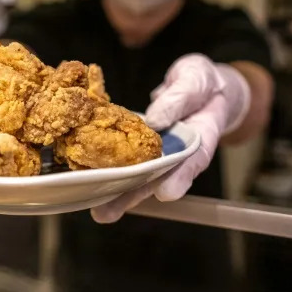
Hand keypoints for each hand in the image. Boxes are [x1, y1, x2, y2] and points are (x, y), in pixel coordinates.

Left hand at [90, 54, 250, 223]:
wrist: (199, 85)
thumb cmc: (203, 82)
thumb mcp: (196, 78)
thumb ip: (179, 97)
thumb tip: (154, 119)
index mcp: (201, 137)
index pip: (193, 161)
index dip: (179, 177)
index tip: (165, 193)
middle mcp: (178, 153)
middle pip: (157, 179)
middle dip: (133, 196)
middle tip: (107, 213)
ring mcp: (157, 152)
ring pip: (138, 175)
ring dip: (117, 191)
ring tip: (96, 210)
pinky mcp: (140, 146)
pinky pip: (124, 159)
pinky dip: (107, 168)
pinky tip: (88, 179)